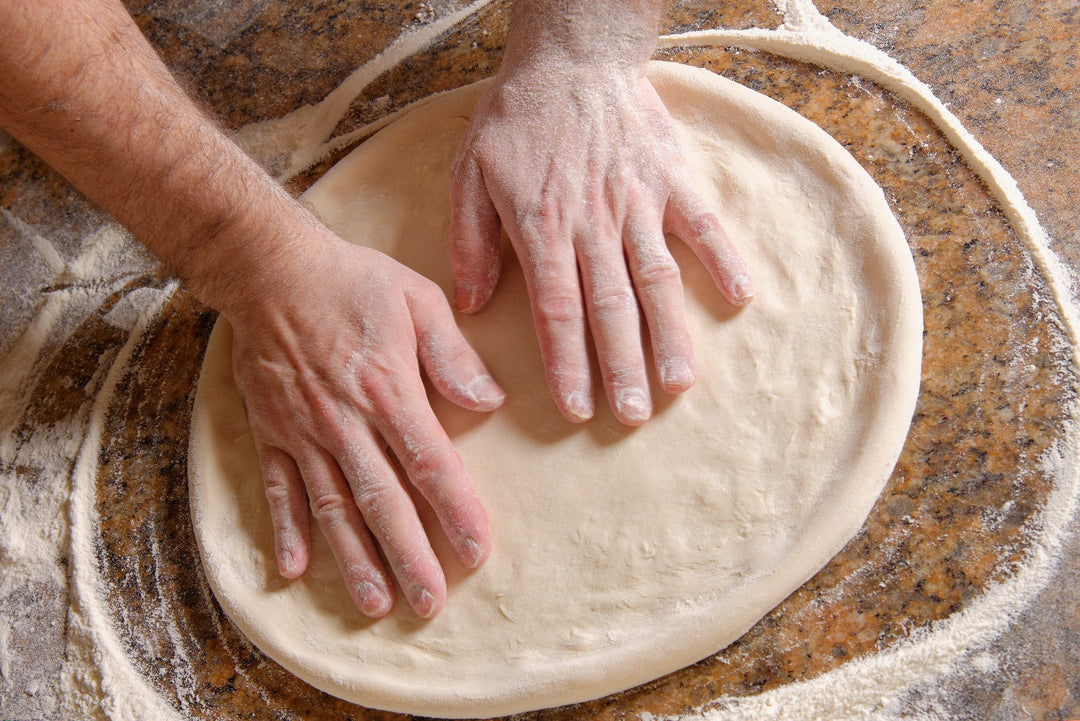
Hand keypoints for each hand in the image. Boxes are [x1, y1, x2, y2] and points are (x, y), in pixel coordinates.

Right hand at [227, 233, 503, 618]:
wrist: (268, 267)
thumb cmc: (351, 281)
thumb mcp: (418, 300)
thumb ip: (454, 355)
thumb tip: (490, 401)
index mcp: (388, 390)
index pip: (429, 462)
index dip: (454, 510)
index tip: (477, 552)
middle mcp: (345, 422)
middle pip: (381, 500)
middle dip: (409, 555)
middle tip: (429, 604)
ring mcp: (303, 432)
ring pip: (331, 506)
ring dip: (352, 558)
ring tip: (373, 604)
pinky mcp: (271, 431)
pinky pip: (278, 488)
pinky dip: (285, 529)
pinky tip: (293, 569)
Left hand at [450, 64, 752, 425]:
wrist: (571, 57)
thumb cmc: (516, 118)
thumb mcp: (470, 173)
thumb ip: (469, 242)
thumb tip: (472, 305)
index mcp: (542, 227)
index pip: (557, 311)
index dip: (568, 364)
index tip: (578, 410)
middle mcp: (594, 222)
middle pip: (611, 308)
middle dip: (622, 367)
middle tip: (634, 417)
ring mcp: (639, 201)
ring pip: (657, 279)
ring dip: (670, 334)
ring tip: (680, 383)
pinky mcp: (672, 179)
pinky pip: (703, 224)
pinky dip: (723, 259)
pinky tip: (741, 298)